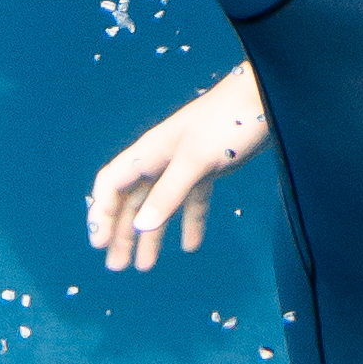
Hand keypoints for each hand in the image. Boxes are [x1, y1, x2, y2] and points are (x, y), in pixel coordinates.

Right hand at [90, 63, 268, 270]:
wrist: (264, 97)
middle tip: (116, 266)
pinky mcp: (208, 168)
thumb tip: (140, 227)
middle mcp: (161, 159)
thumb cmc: (227, 120)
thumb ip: (168, 192)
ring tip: (144, 266)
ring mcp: (185, 164)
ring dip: (151, 235)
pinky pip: (192, 201)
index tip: (99, 243)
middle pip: (132, 200)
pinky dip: (190, 223)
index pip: (111, 183)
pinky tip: (191, 246)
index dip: (100, 212)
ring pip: (159, 205)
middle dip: (121, 232)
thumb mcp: (196, 159)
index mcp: (150, 151)